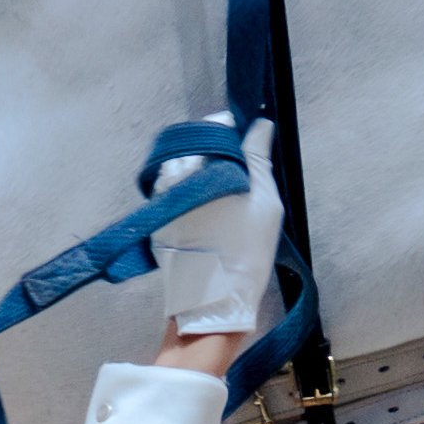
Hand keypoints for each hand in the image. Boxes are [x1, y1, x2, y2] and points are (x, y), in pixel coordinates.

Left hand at [152, 117, 282, 347]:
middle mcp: (179, 174)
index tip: (247, 149)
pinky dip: (187, 194)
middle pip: (198, 147)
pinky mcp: (157, 215)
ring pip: (182, 166)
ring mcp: (164, 195)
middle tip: (237, 180)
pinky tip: (205, 214)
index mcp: (207, 165)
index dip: (234, 135)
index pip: (217, 129)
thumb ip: (259, 157)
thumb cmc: (247, 251)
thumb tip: (260, 124)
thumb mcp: (266, 203)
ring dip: (199, 173)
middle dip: (217, 155)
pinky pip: (171, 191)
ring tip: (221, 199)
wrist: (213, 299)